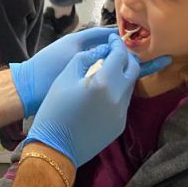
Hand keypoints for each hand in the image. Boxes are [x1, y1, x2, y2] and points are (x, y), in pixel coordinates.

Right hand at [22, 34, 139, 166]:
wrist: (54, 147)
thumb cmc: (54, 109)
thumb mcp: (65, 77)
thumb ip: (86, 58)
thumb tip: (101, 51)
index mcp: (103, 82)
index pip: (119, 55)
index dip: (116, 44)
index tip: (112, 38)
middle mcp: (118, 97)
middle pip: (133, 69)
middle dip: (126, 57)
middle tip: (116, 51)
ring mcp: (121, 113)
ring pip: (130, 86)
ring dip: (123, 74)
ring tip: (111, 69)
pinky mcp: (120, 125)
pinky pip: (124, 102)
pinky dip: (119, 91)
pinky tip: (106, 90)